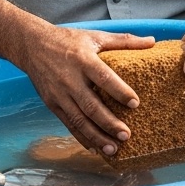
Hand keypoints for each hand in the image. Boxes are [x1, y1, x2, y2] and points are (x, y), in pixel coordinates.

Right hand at [19, 27, 155, 154]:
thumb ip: (124, 40)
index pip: (103, 77)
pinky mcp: (51, 104)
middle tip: (127, 135)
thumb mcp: (96, 36)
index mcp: (83, 60)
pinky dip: (81, 137)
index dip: (119, 91)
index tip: (135, 103)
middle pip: (91, 105)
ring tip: (114, 149)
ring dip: (96, 136)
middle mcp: (70, 80)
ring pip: (79, 120)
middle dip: (109, 123)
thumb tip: (152, 41)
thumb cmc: (68, 40)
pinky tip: (94, 148)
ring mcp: (59, 94)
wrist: (32, 45)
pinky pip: (68, 124)